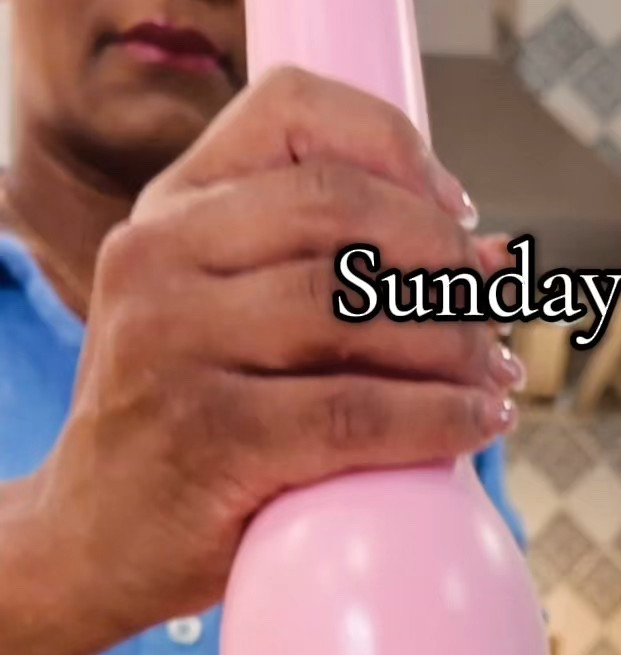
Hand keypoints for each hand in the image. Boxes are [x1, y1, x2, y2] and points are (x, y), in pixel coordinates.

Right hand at [32, 66, 518, 649]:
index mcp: (168, 210)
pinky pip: (355, 413)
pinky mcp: (210, 437)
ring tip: (497, 375)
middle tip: (496, 310)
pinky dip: (437, 418)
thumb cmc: (183, 428)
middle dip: (444, 258)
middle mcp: (159, 258)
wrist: (89, 542)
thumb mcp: (217, 315)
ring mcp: (175, 345)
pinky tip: (479, 424)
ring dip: (454, 343)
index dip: (396, 148)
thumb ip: (317, 267)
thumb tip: (492, 251)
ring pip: (354, 311)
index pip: (291, 112)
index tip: (459, 212)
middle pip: (340, 209)